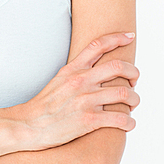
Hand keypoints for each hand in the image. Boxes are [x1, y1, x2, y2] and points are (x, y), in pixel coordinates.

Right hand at [12, 32, 139, 150]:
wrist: (29, 125)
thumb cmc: (45, 105)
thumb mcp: (59, 79)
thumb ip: (78, 71)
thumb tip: (98, 69)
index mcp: (73, 69)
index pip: (98, 45)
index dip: (117, 38)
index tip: (130, 37)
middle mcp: (81, 81)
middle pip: (119, 67)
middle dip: (134, 73)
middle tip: (134, 82)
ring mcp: (85, 100)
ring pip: (125, 94)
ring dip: (135, 100)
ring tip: (132, 105)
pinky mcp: (88, 120)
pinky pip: (120, 119)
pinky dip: (130, 122)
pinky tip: (128, 124)